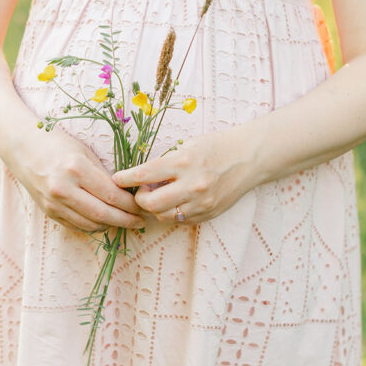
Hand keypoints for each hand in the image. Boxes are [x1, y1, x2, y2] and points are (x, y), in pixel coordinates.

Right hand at [5, 127, 148, 234]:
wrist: (22, 147)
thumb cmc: (57, 144)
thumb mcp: (84, 152)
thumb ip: (103, 174)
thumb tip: (127, 193)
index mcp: (76, 169)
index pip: (111, 195)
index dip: (131, 205)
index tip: (143, 206)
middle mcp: (63, 188)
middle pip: (103, 214)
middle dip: (126, 220)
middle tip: (141, 221)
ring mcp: (54, 203)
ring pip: (90, 224)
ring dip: (111, 225)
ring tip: (125, 220)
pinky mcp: (48, 211)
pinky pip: (76, 226)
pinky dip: (93, 226)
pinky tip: (104, 221)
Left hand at [110, 126, 258, 224]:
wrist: (249, 158)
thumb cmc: (216, 146)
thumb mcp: (188, 145)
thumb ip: (166, 162)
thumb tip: (141, 177)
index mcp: (184, 162)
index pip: (143, 175)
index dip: (125, 179)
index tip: (116, 179)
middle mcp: (192, 185)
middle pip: (150, 204)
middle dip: (138, 198)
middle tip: (141, 190)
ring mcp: (201, 203)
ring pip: (163, 216)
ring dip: (154, 207)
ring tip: (159, 194)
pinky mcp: (208, 214)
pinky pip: (179, 220)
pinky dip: (171, 212)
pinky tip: (174, 200)